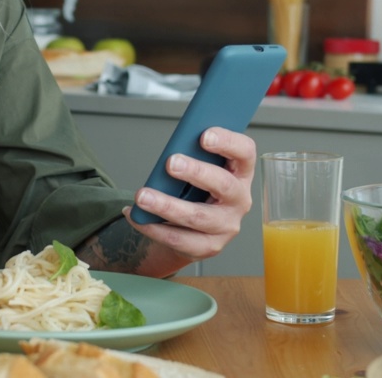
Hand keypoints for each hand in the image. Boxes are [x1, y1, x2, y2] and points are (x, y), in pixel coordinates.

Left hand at [124, 128, 256, 267]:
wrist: (192, 228)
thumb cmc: (194, 188)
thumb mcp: (198, 168)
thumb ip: (191, 157)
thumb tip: (170, 153)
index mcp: (240, 172)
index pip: (245, 152)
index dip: (228, 142)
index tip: (204, 136)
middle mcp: (239, 199)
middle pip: (223, 185)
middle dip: (196, 172)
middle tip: (170, 163)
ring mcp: (227, 226)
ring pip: (198, 216)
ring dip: (167, 205)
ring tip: (142, 196)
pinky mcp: (209, 246)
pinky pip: (180, 239)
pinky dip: (154, 227)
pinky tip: (136, 216)